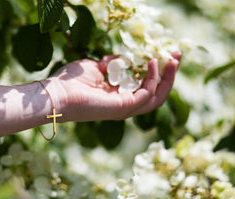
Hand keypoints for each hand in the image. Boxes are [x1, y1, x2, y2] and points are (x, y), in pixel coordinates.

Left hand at [46, 52, 181, 121]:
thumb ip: (109, 64)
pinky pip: (146, 94)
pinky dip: (152, 78)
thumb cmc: (71, 81)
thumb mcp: (94, 67)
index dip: (157, 72)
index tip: (165, 54)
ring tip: (173, 60)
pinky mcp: (123, 107)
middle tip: (177, 57)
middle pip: (156, 93)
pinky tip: (151, 62)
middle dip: (169, 75)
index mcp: (118, 95)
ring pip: (157, 97)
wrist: (57, 93)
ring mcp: (125, 108)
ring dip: (167, 78)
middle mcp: (125, 104)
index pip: (145, 86)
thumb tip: (120, 58)